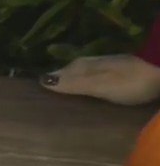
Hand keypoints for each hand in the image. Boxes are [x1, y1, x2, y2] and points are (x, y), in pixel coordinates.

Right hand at [40, 54, 159, 105]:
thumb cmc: (130, 81)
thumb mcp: (99, 84)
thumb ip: (74, 83)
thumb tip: (41, 79)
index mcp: (83, 65)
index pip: (58, 73)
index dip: (48, 82)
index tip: (35, 97)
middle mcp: (92, 63)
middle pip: (69, 74)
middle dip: (59, 84)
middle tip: (47, 102)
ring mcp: (107, 67)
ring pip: (83, 77)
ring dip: (74, 87)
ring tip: (65, 102)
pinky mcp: (120, 75)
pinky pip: (95, 82)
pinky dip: (89, 88)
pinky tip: (89, 97)